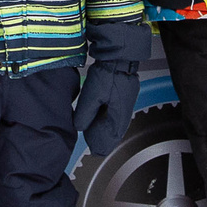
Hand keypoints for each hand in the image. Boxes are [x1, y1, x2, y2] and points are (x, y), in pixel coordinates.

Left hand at [71, 22, 151, 155]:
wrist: (119, 56)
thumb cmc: (108, 73)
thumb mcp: (92, 95)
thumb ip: (85, 113)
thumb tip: (79, 127)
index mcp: (118, 115)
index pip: (111, 137)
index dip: (102, 145)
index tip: (95, 151)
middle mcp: (124, 112)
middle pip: (115, 132)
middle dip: (105, 140)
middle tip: (96, 148)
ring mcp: (126, 104)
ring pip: (116, 123)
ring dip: (107, 130)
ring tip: (97, 135)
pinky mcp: (124, 96)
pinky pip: (116, 114)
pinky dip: (109, 120)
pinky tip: (103, 119)